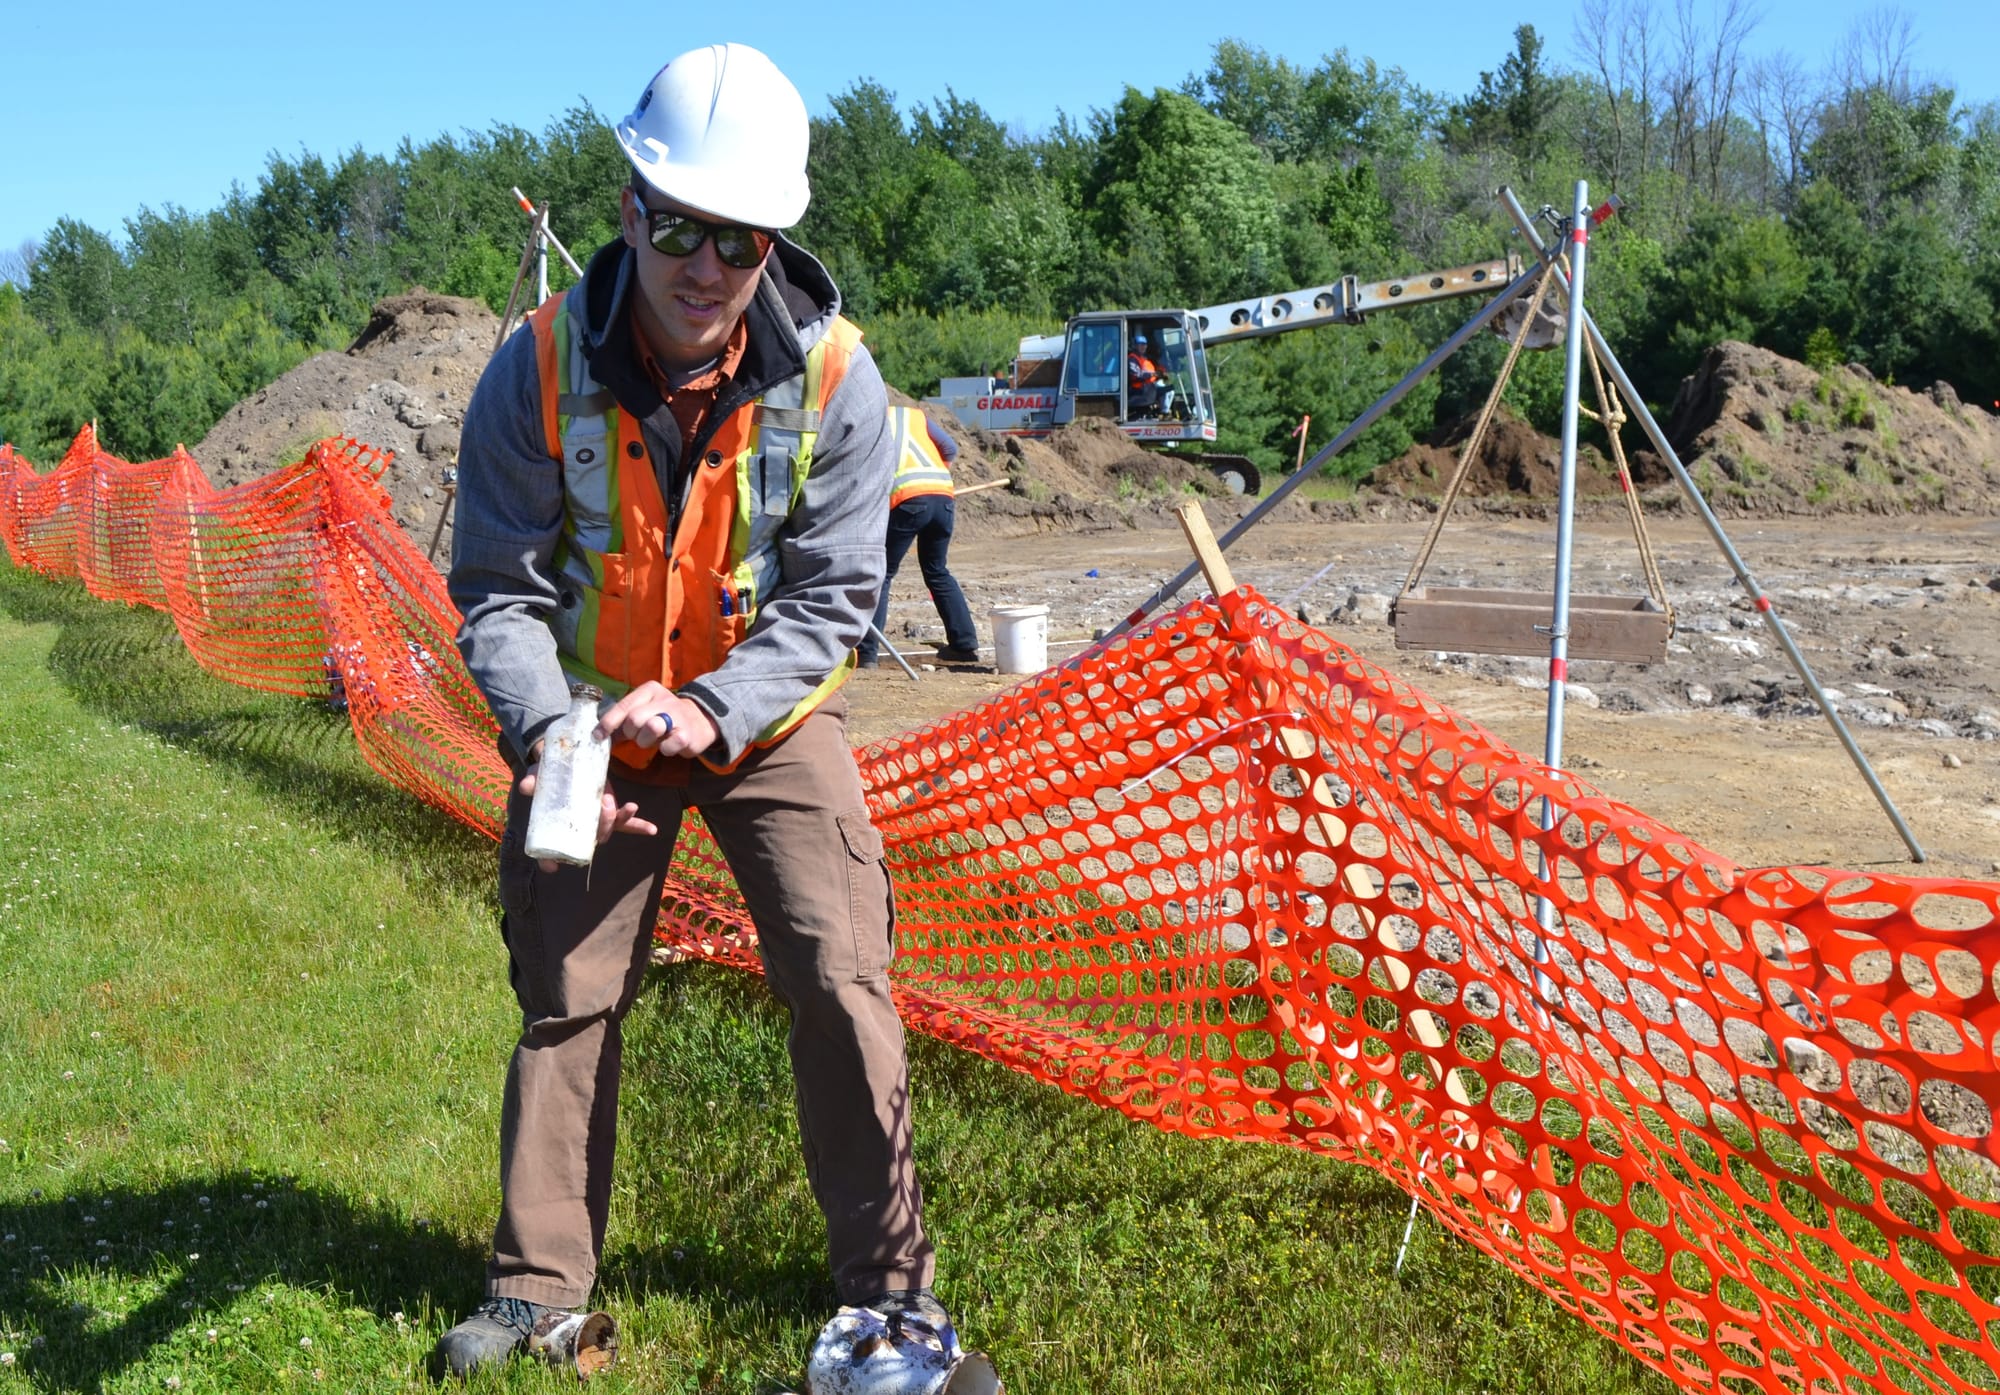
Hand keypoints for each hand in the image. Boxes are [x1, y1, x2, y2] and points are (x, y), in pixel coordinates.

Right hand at [513, 738, 659, 872]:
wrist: (563, 765)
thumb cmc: (547, 777)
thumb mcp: (539, 776)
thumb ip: (534, 780)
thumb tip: (527, 786)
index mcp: (559, 826)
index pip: (550, 853)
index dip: (549, 862)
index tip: (551, 866)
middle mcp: (580, 829)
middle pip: (591, 838)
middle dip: (601, 827)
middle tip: (605, 807)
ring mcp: (596, 821)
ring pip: (609, 829)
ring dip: (621, 820)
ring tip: (629, 807)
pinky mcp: (609, 811)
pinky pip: (625, 823)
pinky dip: (638, 826)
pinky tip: (652, 831)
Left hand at [596, 681, 719, 759]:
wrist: (699, 721)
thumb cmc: (663, 718)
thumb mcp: (644, 711)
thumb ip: (623, 720)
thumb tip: (599, 735)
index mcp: (650, 690)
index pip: (623, 706)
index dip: (608, 723)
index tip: (598, 736)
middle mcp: (664, 699)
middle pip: (634, 719)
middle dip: (631, 733)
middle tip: (637, 736)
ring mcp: (677, 716)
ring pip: (651, 728)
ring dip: (646, 741)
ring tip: (652, 740)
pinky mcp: (687, 734)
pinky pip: (667, 746)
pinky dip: (664, 749)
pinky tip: (668, 745)